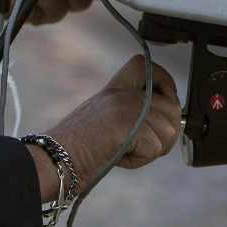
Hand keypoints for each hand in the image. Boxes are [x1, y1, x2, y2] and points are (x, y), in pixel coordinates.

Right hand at [27, 56, 181, 201]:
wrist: (54, 160)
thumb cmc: (75, 149)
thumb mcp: (105, 120)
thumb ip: (132, 114)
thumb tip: (170, 122)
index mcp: (116, 88)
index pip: (147, 66)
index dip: (164, 83)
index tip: (160, 102)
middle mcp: (124, 92)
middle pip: (173, 109)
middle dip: (163, 135)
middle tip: (136, 145)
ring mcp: (127, 106)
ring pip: (169, 132)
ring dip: (149, 151)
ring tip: (121, 150)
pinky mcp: (128, 125)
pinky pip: (155, 149)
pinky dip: (138, 160)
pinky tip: (117, 156)